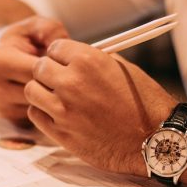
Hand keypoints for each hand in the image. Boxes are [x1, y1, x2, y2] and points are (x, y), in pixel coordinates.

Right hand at [0, 16, 67, 123]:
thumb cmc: (21, 39)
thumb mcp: (34, 25)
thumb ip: (51, 30)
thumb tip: (65, 47)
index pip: (37, 72)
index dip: (57, 67)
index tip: (66, 62)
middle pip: (39, 92)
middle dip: (56, 83)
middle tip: (68, 75)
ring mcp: (0, 106)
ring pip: (40, 106)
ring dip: (53, 97)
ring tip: (58, 83)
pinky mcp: (9, 118)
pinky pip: (37, 116)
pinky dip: (47, 106)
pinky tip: (50, 94)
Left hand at [25, 39, 175, 173]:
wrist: (154, 139)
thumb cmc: (143, 102)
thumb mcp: (121, 68)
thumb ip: (92, 60)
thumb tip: (71, 56)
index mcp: (87, 61)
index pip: (54, 48)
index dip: (60, 55)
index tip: (66, 63)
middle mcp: (71, 83)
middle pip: (39, 68)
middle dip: (48, 72)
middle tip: (60, 80)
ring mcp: (63, 110)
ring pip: (31, 91)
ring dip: (42, 91)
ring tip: (57, 97)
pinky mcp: (60, 133)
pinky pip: (35, 114)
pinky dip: (42, 112)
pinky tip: (57, 113)